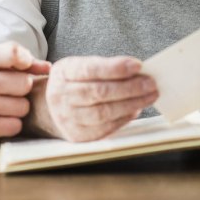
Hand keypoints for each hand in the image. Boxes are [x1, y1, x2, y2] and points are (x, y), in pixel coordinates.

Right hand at [0, 42, 50, 140]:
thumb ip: (21, 62)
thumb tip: (48, 68)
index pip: (13, 52)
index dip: (26, 60)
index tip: (23, 66)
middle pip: (25, 83)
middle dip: (20, 90)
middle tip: (5, 93)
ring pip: (23, 106)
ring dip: (16, 109)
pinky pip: (16, 125)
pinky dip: (10, 125)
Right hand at [37, 56, 157, 141]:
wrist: (48, 107)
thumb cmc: (74, 82)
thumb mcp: (81, 66)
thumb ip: (106, 67)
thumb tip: (139, 72)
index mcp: (64, 72)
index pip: (91, 69)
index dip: (115, 68)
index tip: (138, 65)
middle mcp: (61, 95)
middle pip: (99, 92)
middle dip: (129, 88)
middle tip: (151, 83)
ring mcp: (67, 117)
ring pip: (103, 112)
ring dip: (131, 104)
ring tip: (149, 96)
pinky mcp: (77, 135)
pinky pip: (104, 128)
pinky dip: (123, 119)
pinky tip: (136, 109)